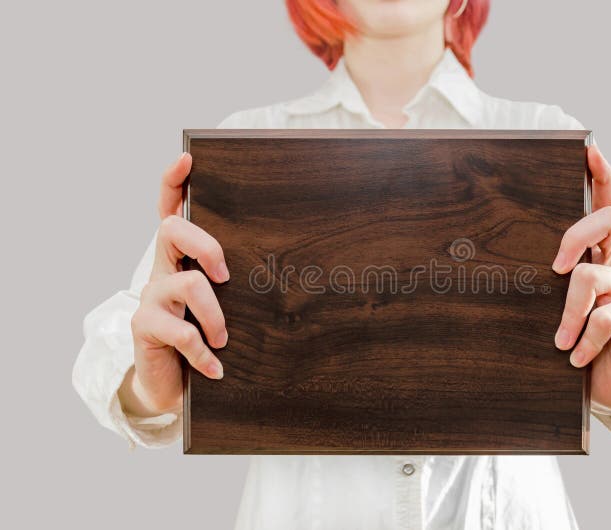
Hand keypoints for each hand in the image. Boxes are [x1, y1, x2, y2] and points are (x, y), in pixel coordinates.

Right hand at [121, 153, 229, 415]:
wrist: (172, 382)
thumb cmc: (206, 336)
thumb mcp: (225, 306)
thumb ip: (240, 285)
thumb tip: (298, 268)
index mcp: (182, 258)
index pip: (170, 210)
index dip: (174, 183)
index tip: (187, 159)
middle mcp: (162, 269)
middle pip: (170, 229)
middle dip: (205, 245)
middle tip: (225, 274)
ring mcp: (151, 297)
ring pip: (188, 283)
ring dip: (215, 315)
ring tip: (224, 339)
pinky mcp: (145, 327)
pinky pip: (181, 332)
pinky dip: (204, 354)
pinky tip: (215, 368)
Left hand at [552, 146, 610, 417]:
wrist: (608, 386)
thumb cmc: (577, 340)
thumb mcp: (556, 309)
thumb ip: (546, 287)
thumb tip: (491, 266)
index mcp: (599, 257)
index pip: (605, 207)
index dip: (602, 177)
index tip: (589, 149)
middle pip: (610, 220)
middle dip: (576, 235)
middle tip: (556, 267)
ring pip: (594, 276)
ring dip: (569, 313)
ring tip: (560, 341)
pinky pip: (606, 317)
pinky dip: (585, 339)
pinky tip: (575, 357)